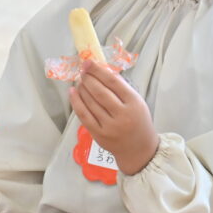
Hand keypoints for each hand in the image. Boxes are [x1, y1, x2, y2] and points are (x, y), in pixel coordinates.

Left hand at [69, 59, 158, 174]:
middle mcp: (122, 115)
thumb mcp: (137, 102)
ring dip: (82, 88)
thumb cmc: (138, 122)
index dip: (99, 70)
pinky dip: (76, 102)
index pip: (113, 82)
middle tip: (82, 70)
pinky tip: (73, 92)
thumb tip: (101, 70)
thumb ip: (121, 88)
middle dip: (88, 78)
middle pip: (100, 92)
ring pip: (90, 102)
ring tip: (79, 81)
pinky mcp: (99, 134)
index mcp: (134, 103)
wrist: (139, 150)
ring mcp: (109, 126)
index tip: (89, 62)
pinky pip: (84, 115)